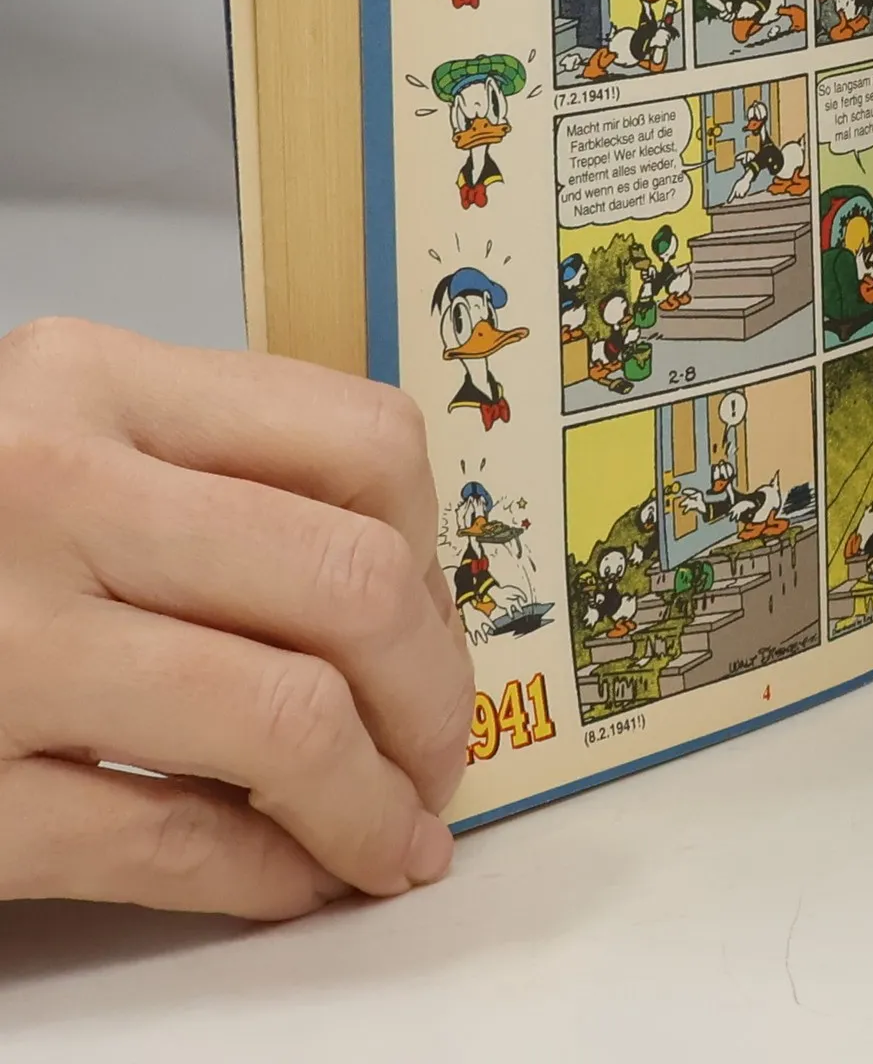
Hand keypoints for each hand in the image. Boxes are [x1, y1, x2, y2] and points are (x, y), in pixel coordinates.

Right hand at [0, 320, 472, 919]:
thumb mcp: (47, 438)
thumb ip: (200, 469)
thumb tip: (400, 578)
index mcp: (88, 380)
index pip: (364, 440)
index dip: (436, 553)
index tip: (438, 619)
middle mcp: (45, 488)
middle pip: (352, 585)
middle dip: (434, 691)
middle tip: (440, 749)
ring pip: (292, 720)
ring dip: (375, 801)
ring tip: (392, 834)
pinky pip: (174, 842)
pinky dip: (270, 874)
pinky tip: (293, 877)